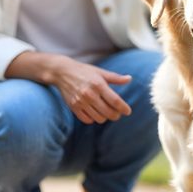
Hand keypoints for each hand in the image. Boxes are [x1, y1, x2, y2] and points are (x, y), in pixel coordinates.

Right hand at [7, 53, 132, 123]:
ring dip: (105, 117)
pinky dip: (93, 119)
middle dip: (116, 115)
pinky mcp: (74, 107)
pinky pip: (87, 120)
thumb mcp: (100, 72)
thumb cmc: (84, 71)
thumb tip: (129, 79)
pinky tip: (95, 113)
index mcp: (99, 85)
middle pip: (108, 112)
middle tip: (117, 113)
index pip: (115, 101)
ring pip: (99, 118)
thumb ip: (115, 78)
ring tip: (106, 112)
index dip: (124, 108)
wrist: (62, 72)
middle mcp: (90, 94)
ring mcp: (81, 102)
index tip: (128, 111)